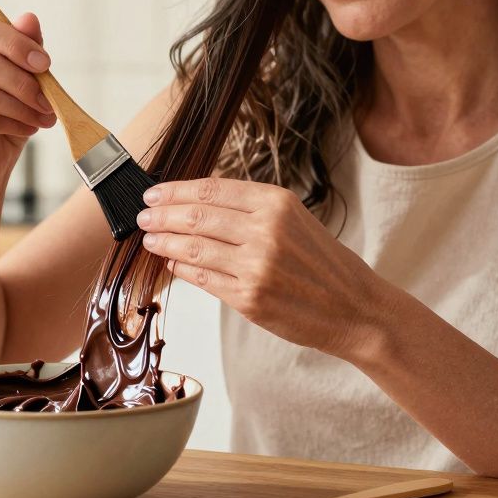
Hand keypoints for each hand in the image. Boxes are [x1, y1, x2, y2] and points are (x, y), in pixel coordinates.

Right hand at [0, 13, 57, 187]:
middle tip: (48, 99)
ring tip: (43, 116)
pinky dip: (13, 124)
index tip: (45, 63)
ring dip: (21, 107)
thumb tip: (29, 19)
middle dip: (22, 81)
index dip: (15, 44)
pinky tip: (28, 128)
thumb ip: (25, 43)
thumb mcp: (22, 71)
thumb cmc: (5, 103)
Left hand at [136, 177, 399, 359]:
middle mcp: (265, 231)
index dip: (175, 191)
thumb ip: (250, 208)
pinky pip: (203, 279)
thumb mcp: (294, 219)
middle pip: (197, 216)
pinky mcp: (249, 298)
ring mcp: (256, 266)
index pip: (211, 190)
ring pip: (194, 248)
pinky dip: (182, 268)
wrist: (355, 308)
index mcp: (276, 203)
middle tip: (143, 216)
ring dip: (165, 242)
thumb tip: (196, 200)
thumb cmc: (322, 263)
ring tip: (149, 238)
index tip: (153, 193)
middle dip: (163, 215)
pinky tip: (172, 262)